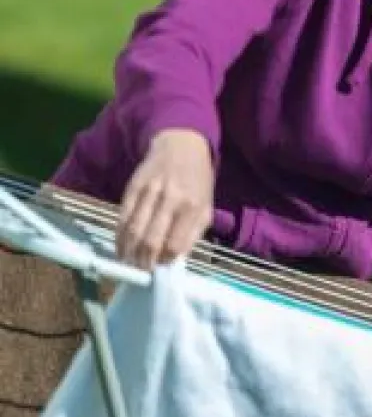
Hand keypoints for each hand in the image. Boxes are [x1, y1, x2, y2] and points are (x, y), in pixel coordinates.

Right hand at [117, 128, 214, 269]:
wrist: (181, 145)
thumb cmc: (197, 181)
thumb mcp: (206, 206)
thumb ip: (193, 232)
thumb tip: (176, 258)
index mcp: (192, 206)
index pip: (176, 243)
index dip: (166, 260)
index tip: (161, 269)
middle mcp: (171, 199)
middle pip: (151, 239)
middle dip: (144, 260)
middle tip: (141, 270)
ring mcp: (150, 192)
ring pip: (133, 229)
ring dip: (128, 251)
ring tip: (128, 263)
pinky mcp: (133, 186)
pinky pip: (122, 216)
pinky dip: (119, 234)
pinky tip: (120, 245)